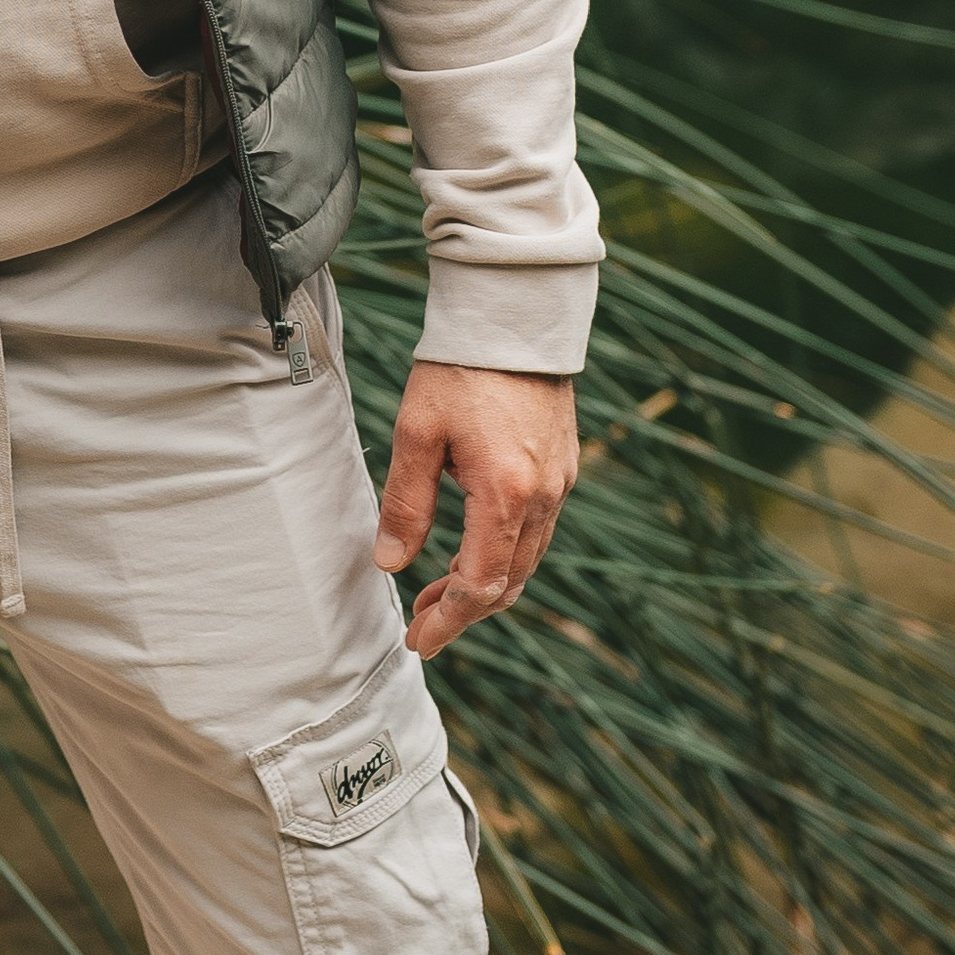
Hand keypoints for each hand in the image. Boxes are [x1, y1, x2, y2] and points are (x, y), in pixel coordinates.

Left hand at [374, 363, 577, 658]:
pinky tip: (471, 547)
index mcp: (506, 494)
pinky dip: (504, 553)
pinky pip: (537, 530)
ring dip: (484, 585)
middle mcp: (544, 496)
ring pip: (526, 559)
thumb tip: (391, 564)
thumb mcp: (417, 432)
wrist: (516, 314)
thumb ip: (406, 503)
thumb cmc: (461, 366)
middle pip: (509, 582)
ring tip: (436, 592)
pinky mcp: (563, 464)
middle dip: (463, 611)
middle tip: (421, 625)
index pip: (481, 584)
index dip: (449, 620)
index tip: (419, 641)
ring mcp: (560, 481)